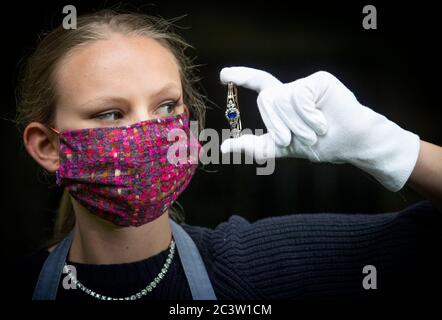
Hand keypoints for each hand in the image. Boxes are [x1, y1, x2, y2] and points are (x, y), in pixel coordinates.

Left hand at [220, 67, 419, 190]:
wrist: (348, 145)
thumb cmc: (319, 145)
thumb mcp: (281, 148)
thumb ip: (254, 146)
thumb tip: (224, 146)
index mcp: (283, 103)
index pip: (259, 84)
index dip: (241, 77)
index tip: (224, 76)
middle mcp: (292, 90)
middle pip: (267, 100)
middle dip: (279, 125)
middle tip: (298, 138)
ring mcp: (305, 83)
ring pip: (282, 99)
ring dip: (296, 124)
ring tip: (314, 131)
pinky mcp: (319, 80)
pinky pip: (298, 97)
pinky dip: (307, 116)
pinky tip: (322, 122)